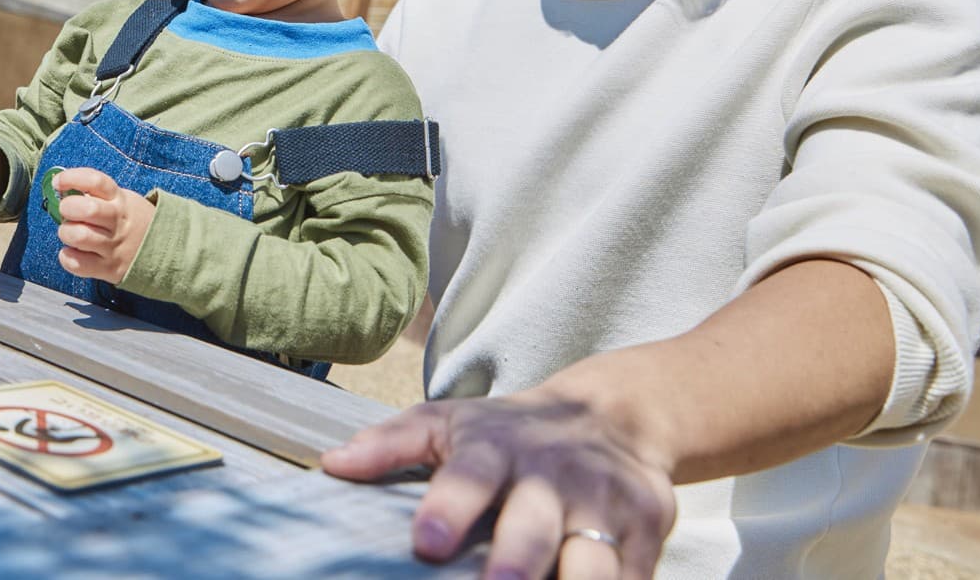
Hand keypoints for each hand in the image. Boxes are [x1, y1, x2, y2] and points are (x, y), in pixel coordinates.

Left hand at [51, 166, 155, 284]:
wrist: (165, 250)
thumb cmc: (129, 221)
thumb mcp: (121, 200)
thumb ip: (94, 195)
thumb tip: (60, 189)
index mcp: (119, 199)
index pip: (95, 181)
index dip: (71, 178)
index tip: (58, 182)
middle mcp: (117, 221)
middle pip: (87, 209)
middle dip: (67, 207)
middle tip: (66, 211)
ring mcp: (114, 246)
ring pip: (80, 236)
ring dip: (66, 232)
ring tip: (70, 233)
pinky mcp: (109, 269)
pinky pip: (78, 264)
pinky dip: (68, 257)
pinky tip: (73, 252)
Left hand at [320, 390, 674, 578]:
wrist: (617, 416)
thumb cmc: (510, 434)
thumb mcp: (449, 422)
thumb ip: (391, 443)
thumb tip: (332, 465)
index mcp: (497, 448)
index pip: (469, 474)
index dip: (450, 506)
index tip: (427, 542)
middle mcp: (553, 476)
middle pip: (535, 524)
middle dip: (517, 560)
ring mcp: (604, 506)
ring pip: (596, 561)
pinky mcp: (647, 535)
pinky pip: (634, 578)